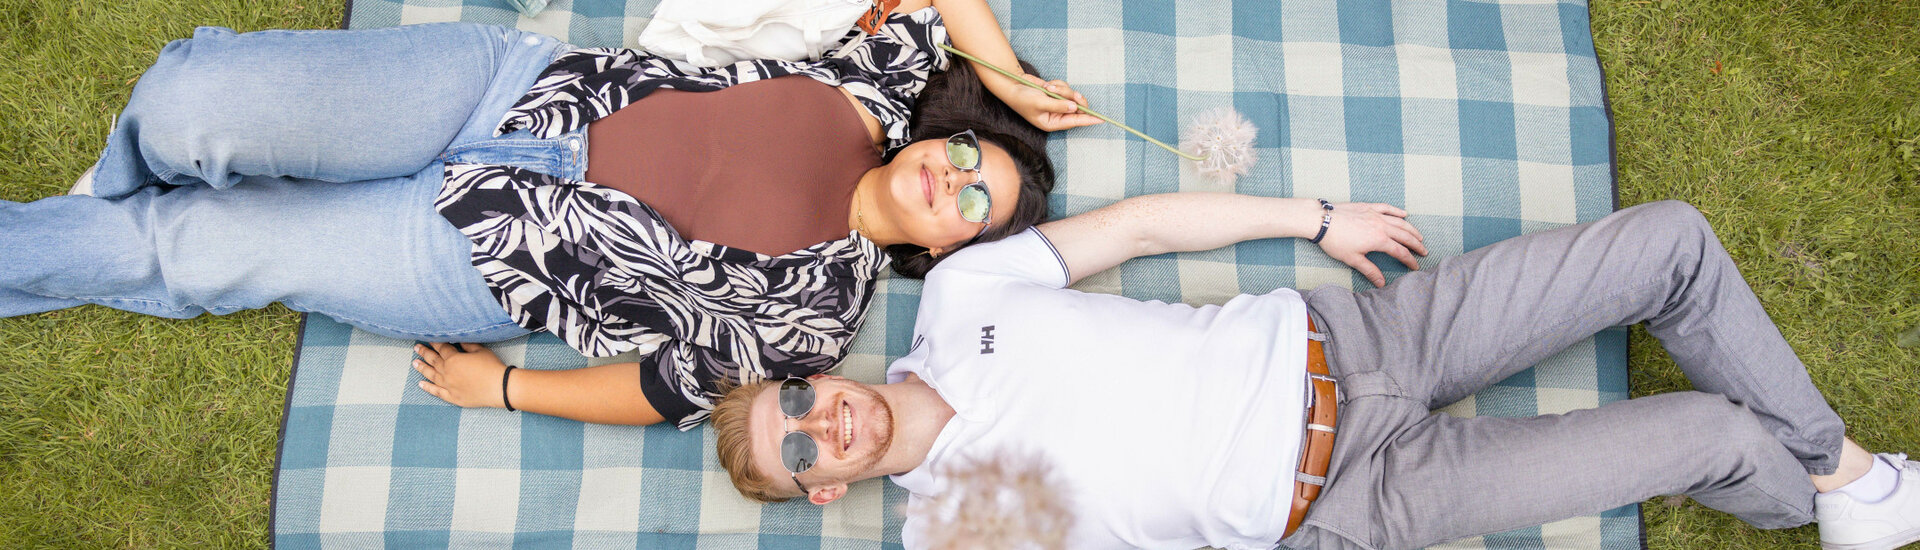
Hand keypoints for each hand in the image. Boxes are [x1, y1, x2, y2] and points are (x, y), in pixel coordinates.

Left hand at [413, 342, 509, 407]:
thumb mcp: (480, 351)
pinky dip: (427, 388)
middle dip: (424, 353)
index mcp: (453, 359)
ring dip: (422, 368)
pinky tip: (421, 384)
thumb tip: (457, 339)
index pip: (441, 348)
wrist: (499, 387)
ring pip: (431, 375)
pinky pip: (436, 392)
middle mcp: (447, 372)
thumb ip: (467, 344)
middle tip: (416, 348)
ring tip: (415, 363)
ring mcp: (448, 385)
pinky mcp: (452, 397)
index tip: (428, 338)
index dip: (435, 342)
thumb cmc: (491, 367)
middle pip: (433, 360)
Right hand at [1002, 74, 1103, 131]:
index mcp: (1052, 123)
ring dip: (1062, 89)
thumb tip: (1074, 107)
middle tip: (1074, 94)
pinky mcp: (1056, 93)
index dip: (1088, 120)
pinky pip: (1065, 87)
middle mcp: (1056, 115)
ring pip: (1071, 95)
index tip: (1101, 120)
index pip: (1074, 122)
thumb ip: (1058, 105)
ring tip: (1048, 87)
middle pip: (1076, 107)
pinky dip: (1058, 84)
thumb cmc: (1022, 98)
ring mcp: (1056, 103)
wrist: (1013, 85)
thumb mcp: (1040, 102)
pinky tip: (1047, 84)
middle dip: (1073, 98)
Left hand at [1313, 202, 1427, 287]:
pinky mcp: (1368, 207)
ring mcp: (1375, 214)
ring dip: (1411, 229)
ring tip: (1419, 236)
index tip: (1415, 266)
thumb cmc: (1335, 241)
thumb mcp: (1353, 259)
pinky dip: (1397, 211)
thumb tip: (1381, 283)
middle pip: (1404, 235)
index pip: (1400, 251)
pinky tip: (1404, 214)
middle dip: (1416, 244)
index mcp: (1379, 240)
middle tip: (1424, 251)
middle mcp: (1381, 226)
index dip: (1410, 260)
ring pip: (1399, 222)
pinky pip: (1387, 208)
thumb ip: (1369, 270)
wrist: (1322, 220)